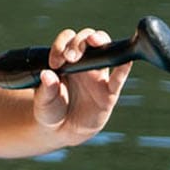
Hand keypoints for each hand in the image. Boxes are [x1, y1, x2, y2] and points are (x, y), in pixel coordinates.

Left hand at [33, 26, 129, 143]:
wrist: (64, 131)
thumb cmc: (52, 110)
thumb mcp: (43, 101)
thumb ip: (45, 89)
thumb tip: (47, 75)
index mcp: (65, 61)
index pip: (66, 40)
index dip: (60, 45)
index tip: (54, 63)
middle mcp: (83, 63)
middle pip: (86, 39)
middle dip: (78, 42)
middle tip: (70, 57)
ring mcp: (97, 76)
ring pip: (104, 50)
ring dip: (99, 40)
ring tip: (93, 41)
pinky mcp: (109, 92)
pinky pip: (119, 77)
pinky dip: (124, 67)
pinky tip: (126, 60)